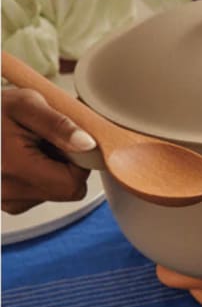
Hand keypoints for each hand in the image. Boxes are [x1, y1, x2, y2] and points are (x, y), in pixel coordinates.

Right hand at [1, 88, 94, 213]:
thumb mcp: (27, 104)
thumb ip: (60, 125)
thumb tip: (88, 144)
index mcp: (15, 168)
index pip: (73, 184)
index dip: (80, 163)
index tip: (68, 143)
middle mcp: (6, 192)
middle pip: (66, 191)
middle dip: (66, 166)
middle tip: (47, 142)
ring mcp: (3, 200)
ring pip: (53, 194)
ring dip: (51, 172)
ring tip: (29, 147)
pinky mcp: (2, 202)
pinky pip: (36, 195)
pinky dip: (36, 178)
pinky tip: (21, 159)